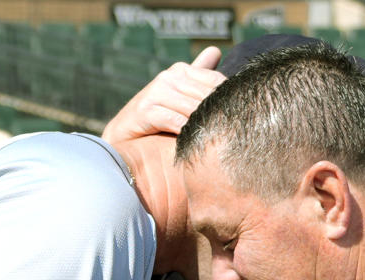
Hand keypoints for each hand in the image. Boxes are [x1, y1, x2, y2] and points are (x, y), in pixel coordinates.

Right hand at [102, 46, 224, 143]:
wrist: (123, 138)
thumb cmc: (154, 120)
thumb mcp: (179, 97)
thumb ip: (197, 77)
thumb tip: (216, 50)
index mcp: (180, 71)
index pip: (217, 82)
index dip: (231, 100)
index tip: (242, 117)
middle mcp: (169, 77)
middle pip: (208, 96)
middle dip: (221, 115)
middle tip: (236, 133)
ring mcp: (156, 92)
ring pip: (194, 109)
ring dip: (206, 126)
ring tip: (220, 141)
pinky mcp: (146, 110)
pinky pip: (176, 122)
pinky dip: (188, 134)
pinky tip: (197, 144)